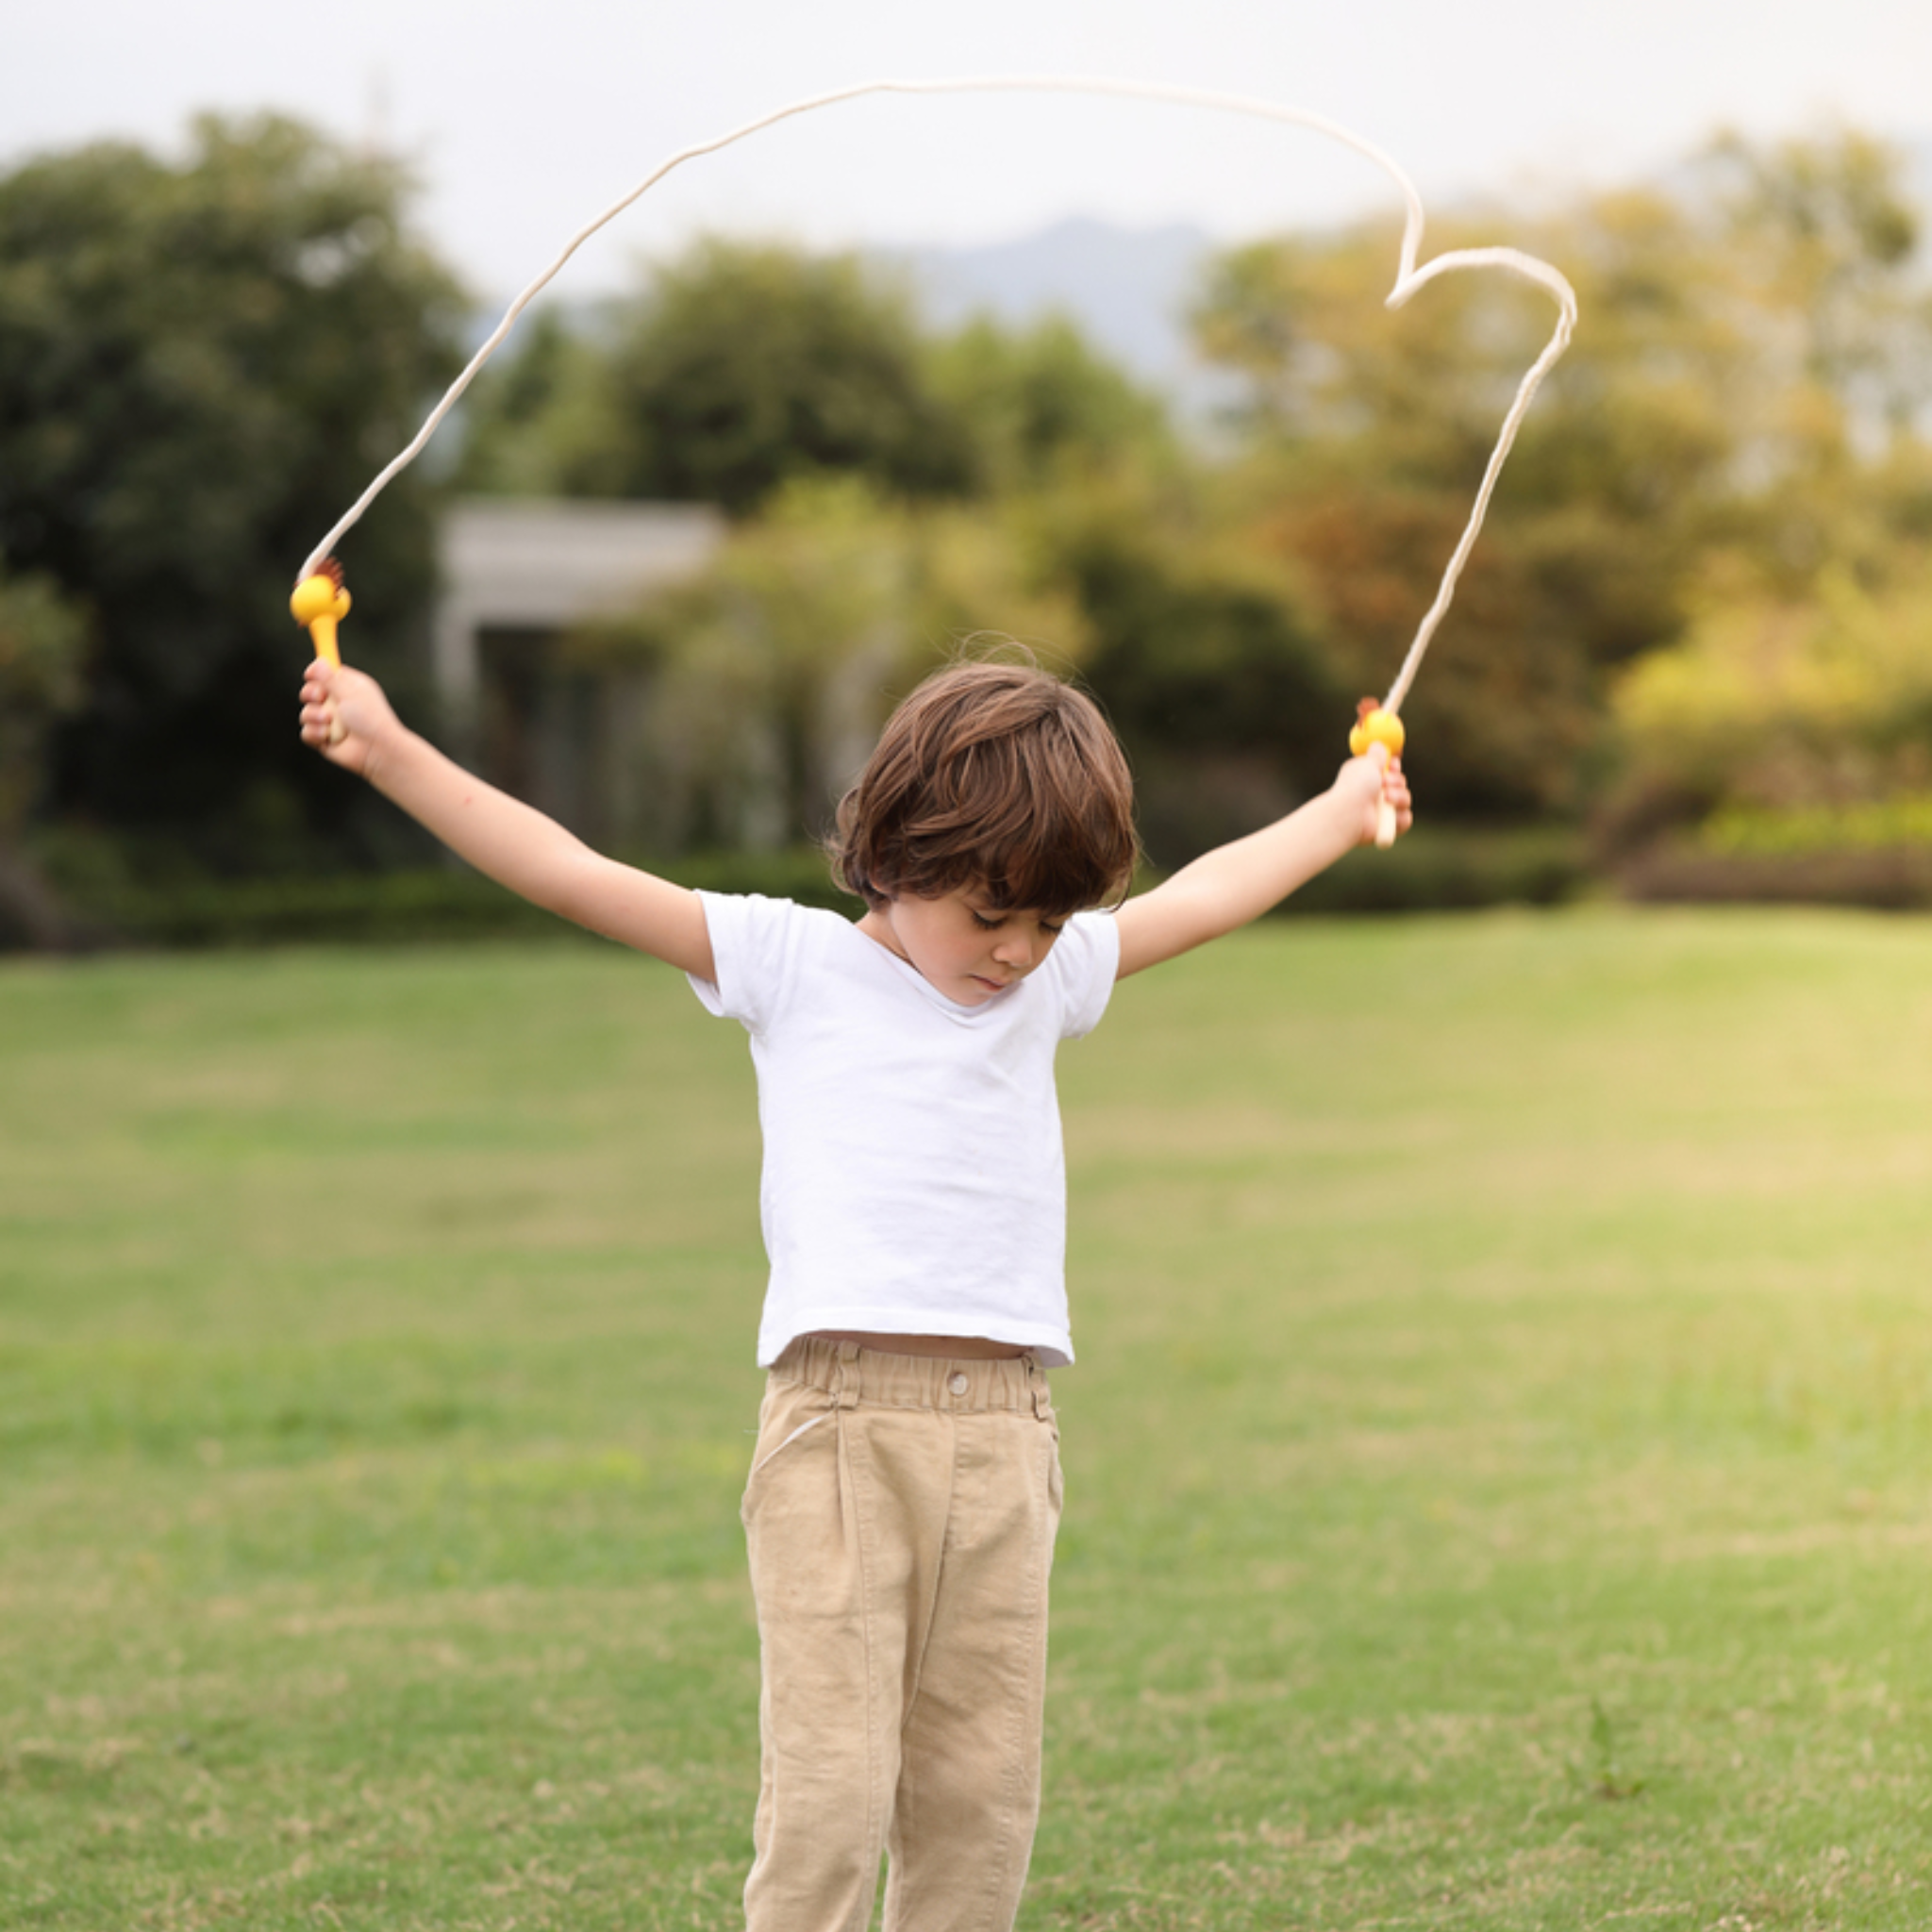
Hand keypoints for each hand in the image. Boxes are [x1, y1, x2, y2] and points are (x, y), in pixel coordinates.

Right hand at [298, 658, 399, 777]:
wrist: (377, 750)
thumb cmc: (370, 718)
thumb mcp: (350, 693)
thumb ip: (331, 678)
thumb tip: (319, 661)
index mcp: (349, 687)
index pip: (326, 674)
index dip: (316, 672)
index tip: (311, 674)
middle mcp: (338, 703)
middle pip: (311, 691)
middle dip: (310, 693)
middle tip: (319, 697)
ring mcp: (330, 722)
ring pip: (306, 712)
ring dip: (313, 716)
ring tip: (328, 721)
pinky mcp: (324, 739)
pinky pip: (306, 732)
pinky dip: (314, 734)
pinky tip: (326, 736)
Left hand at [1337, 744, 1412, 846]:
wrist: (1349, 813)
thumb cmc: (1355, 787)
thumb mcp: (1367, 763)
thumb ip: (1377, 754)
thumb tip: (1379, 745)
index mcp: (1367, 778)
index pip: (1388, 770)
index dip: (1394, 766)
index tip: (1394, 763)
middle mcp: (1375, 794)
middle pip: (1400, 783)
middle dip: (1397, 780)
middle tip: (1386, 782)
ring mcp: (1381, 811)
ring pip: (1405, 799)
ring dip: (1400, 796)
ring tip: (1386, 797)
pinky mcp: (1387, 827)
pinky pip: (1405, 819)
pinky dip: (1401, 816)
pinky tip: (1391, 813)